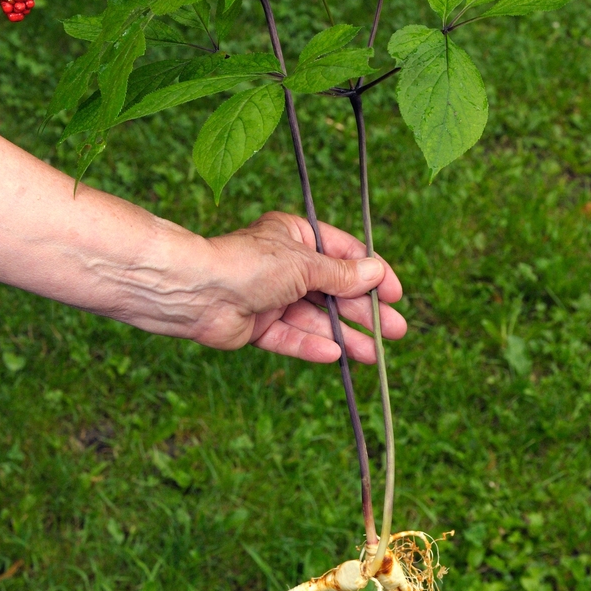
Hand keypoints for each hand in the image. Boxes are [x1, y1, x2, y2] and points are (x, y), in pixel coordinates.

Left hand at [148, 211, 406, 362]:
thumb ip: (341, 274)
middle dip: (364, 311)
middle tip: (395, 331)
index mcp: (295, 236)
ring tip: (374, 353)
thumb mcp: (305, 264)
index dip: (371, 275)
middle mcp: (285, 265)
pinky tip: (336, 354)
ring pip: (315, 318)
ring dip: (345, 334)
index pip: (343, 255)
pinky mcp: (256, 325)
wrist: (195, 291)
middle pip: (333, 291)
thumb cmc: (249, 263)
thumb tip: (375, 272)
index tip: (395, 294)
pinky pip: (290, 336)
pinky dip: (312, 345)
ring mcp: (270, 296)